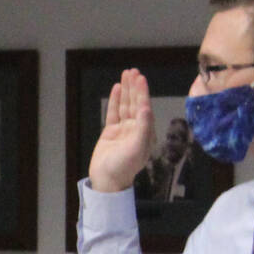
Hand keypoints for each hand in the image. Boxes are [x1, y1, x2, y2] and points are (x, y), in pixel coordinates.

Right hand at [87, 69, 156, 192]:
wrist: (107, 180)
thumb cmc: (124, 167)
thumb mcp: (137, 148)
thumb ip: (144, 127)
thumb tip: (146, 108)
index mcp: (145, 132)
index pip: (144, 107)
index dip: (142, 92)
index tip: (140, 78)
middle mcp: (136, 129)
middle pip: (135, 103)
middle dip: (134, 88)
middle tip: (133, 72)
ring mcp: (123, 130)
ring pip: (125, 106)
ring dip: (125, 91)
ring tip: (125, 75)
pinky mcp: (111, 132)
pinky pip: (113, 113)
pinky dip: (115, 101)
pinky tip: (116, 89)